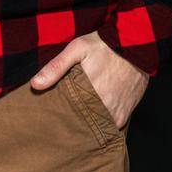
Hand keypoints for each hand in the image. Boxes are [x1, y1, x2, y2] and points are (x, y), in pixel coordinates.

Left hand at [29, 31, 148, 127]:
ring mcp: (116, 113)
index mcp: (89, 93)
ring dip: (86, 123)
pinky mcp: (125, 115)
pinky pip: (109, 126)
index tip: (50, 117)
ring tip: (74, 118)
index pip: (68, 115)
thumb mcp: (77, 49)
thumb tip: (35, 84)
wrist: (136, 45)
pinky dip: (101, 122)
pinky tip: (91, 116)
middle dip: (71, 121)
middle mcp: (104, 107)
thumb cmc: (104, 46)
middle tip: (59, 120)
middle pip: (81, 123)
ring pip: (95, 126)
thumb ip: (56, 67)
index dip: (59, 116)